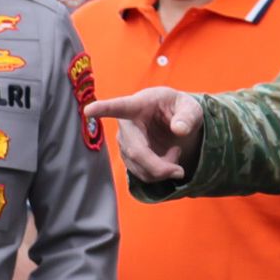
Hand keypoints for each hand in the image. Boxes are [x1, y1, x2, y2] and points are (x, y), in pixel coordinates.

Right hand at [85, 87, 203, 181]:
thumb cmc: (178, 109)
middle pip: (136, 151)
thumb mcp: (190, 107)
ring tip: (176, 154)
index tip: (89, 110)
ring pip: (140, 167)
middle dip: (159, 167)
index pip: (119, 107)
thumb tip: (179, 130)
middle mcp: (126, 124)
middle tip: (180, 171)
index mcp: (138, 105)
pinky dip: (160, 173)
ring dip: (163, 170)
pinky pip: (142, 174)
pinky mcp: (128, 157)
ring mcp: (124, 143)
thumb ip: (187, 116)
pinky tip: (168, 161)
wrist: (172, 121)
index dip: (103, 109)